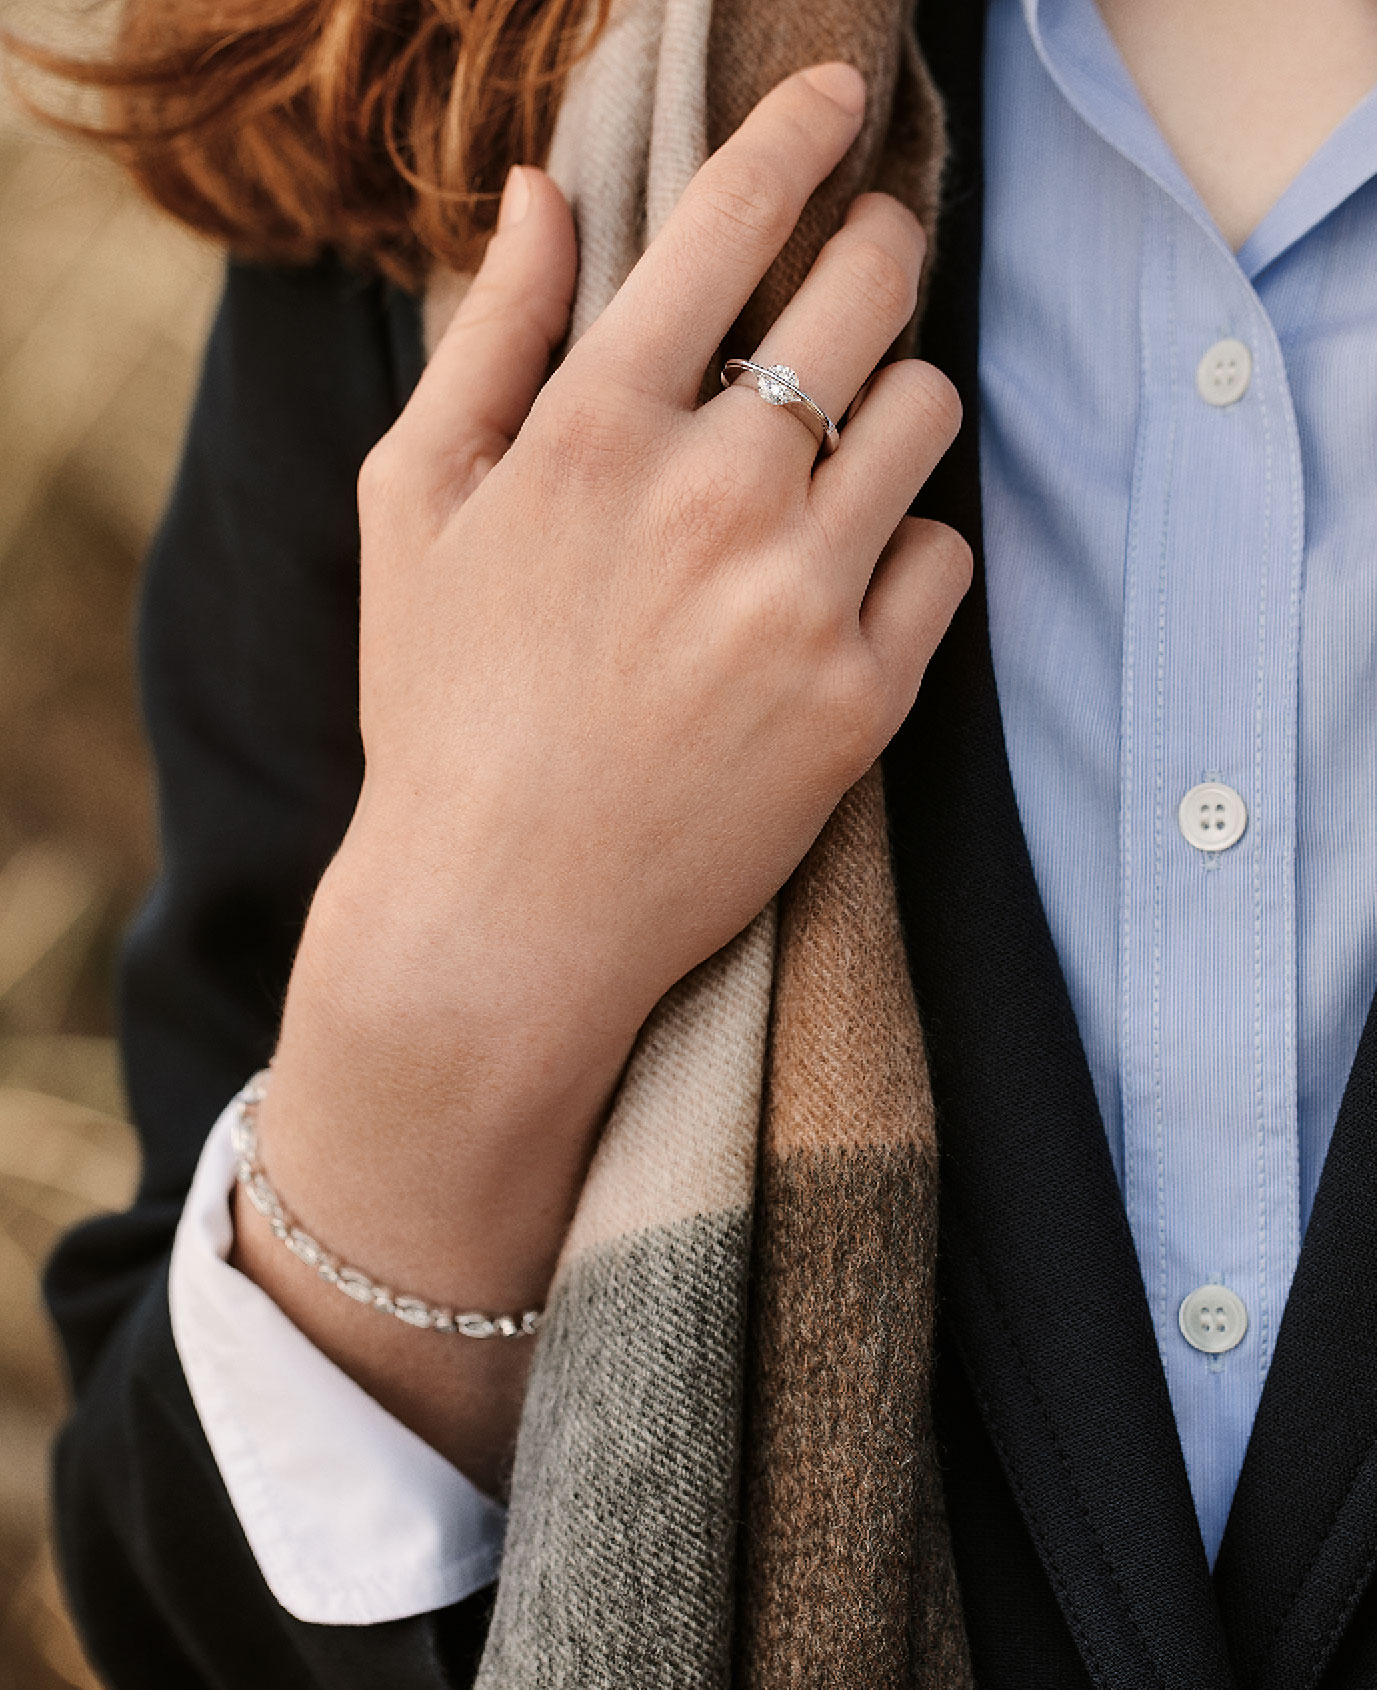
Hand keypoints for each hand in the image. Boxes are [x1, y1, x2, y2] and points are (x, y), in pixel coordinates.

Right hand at [236, 61, 970, 1491]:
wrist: (501, 914)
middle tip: (862, 273)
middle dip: (878, 252)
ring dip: (898, 406)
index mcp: (596, 430)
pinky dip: (910, 550)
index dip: (799, 133)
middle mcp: (715, 494)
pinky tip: (844, 585)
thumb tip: (542, 196)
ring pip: (930, 413)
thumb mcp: (413, 507)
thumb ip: (485, 339)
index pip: (731, 221)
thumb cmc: (441, 709)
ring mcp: (800, 597)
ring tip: (844, 454)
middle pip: (872, 289)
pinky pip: (948, 557)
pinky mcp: (864, 696)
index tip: (839, 97)